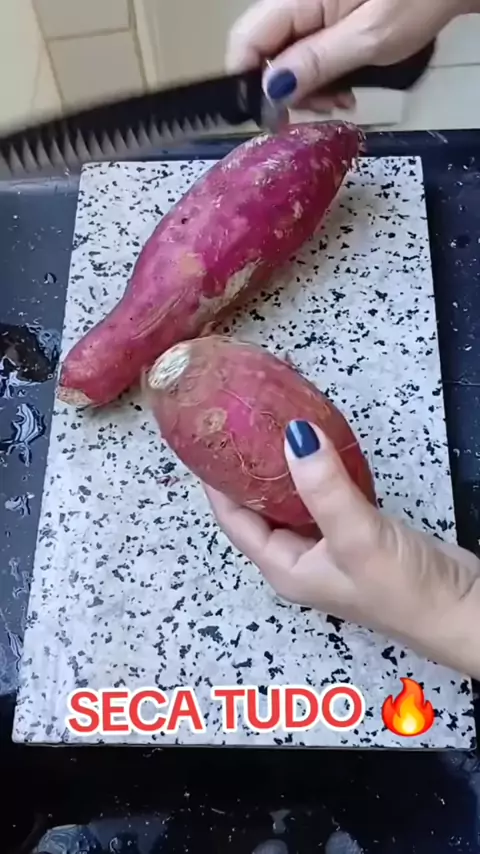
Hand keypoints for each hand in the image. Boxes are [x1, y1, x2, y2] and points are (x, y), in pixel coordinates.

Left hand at [205, 420, 479, 677]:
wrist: (463, 611)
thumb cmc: (405, 589)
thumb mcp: (356, 537)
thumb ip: (324, 488)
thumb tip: (292, 434)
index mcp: (285, 567)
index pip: (234, 520)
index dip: (217, 482)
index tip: (208, 439)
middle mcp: (300, 559)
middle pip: (259, 508)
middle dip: (248, 469)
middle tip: (244, 422)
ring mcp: (329, 547)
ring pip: (293, 501)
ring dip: (284, 469)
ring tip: (275, 425)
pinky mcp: (357, 535)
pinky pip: (324, 497)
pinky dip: (318, 473)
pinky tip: (321, 448)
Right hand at [226, 0, 466, 111]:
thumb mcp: (368, 38)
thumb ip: (317, 63)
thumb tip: (271, 91)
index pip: (245, 41)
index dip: (250, 83)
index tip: (274, 117)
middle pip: (260, 51)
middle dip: (282, 91)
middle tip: (320, 110)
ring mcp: (308, 8)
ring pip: (281, 56)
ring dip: (304, 89)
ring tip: (339, 101)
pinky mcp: (323, 17)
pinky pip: (303, 51)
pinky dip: (318, 77)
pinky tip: (343, 89)